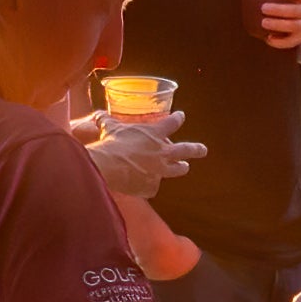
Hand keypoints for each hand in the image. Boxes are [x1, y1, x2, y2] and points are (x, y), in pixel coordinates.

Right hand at [77, 113, 193, 197]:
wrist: (110, 166)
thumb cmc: (112, 143)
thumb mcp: (110, 127)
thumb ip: (106, 120)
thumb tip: (98, 115)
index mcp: (154, 134)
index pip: (172, 123)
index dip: (177, 119)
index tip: (181, 116)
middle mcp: (162, 152)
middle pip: (186, 150)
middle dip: (196, 149)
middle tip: (203, 150)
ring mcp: (160, 170)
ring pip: (177, 169)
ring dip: (181, 167)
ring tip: (185, 167)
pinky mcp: (152, 186)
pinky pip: (152, 186)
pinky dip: (149, 185)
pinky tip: (144, 185)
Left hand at [252, 0, 300, 48]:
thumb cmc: (292, 3)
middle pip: (296, 11)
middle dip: (279, 10)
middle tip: (263, 8)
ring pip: (294, 26)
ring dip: (278, 25)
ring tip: (264, 23)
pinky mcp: (299, 38)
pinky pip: (291, 42)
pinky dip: (280, 42)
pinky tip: (268, 39)